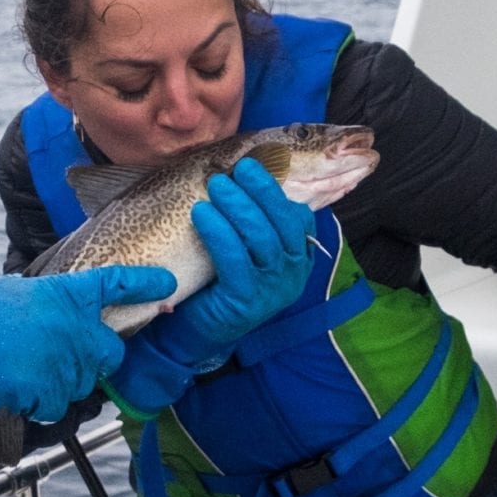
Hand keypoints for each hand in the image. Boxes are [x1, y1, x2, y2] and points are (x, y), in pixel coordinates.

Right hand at [0, 266, 176, 419]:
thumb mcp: (8, 289)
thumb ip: (39, 296)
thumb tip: (42, 304)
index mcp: (67, 295)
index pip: (117, 285)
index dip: (145, 284)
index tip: (166, 286)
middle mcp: (78, 331)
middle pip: (114, 351)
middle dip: (100, 355)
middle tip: (73, 354)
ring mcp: (69, 367)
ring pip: (84, 380)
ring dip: (65, 378)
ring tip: (29, 369)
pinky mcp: (54, 397)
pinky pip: (59, 403)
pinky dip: (43, 400)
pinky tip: (19, 388)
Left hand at [105, 158, 313, 416]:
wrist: (196, 332)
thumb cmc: (218, 280)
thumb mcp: (243, 246)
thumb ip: (252, 218)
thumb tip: (242, 166)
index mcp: (296, 258)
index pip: (300, 217)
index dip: (279, 189)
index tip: (255, 164)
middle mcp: (292, 274)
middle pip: (285, 224)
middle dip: (263, 191)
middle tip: (239, 168)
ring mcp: (272, 291)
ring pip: (263, 240)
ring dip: (239, 207)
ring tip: (217, 185)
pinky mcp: (246, 303)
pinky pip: (236, 260)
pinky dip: (220, 233)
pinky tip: (202, 213)